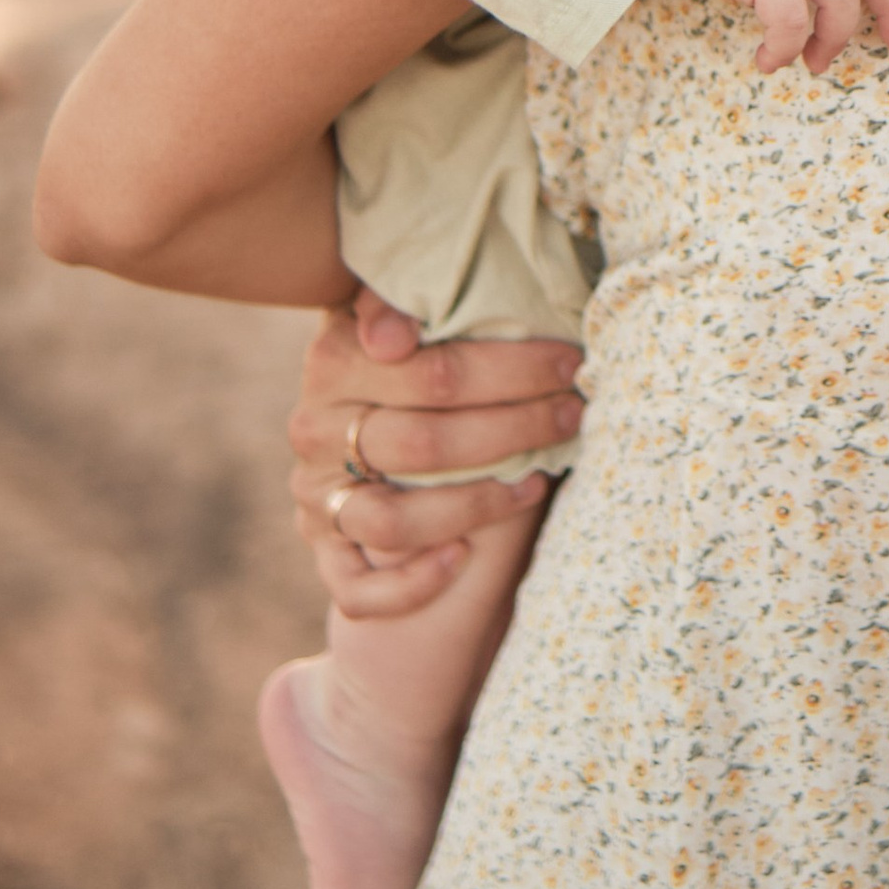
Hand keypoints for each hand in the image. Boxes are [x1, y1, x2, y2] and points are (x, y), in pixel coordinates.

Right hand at [290, 295, 585, 620]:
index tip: (569, 363)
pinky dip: (411, 581)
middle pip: (425, 443)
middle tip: (574, 414)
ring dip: (477, 506)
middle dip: (515, 428)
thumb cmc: (410, 366)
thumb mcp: (411, 317)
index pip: (432, 371)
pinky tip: (463, 559)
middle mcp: (314, 428)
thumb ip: (412, 299)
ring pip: (394, 520)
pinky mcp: (323, 551)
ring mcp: (316, 495)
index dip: (511, 369)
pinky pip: (357, 589)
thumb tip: (395, 333)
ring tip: (537, 483)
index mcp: (335, 358)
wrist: (364, 439)